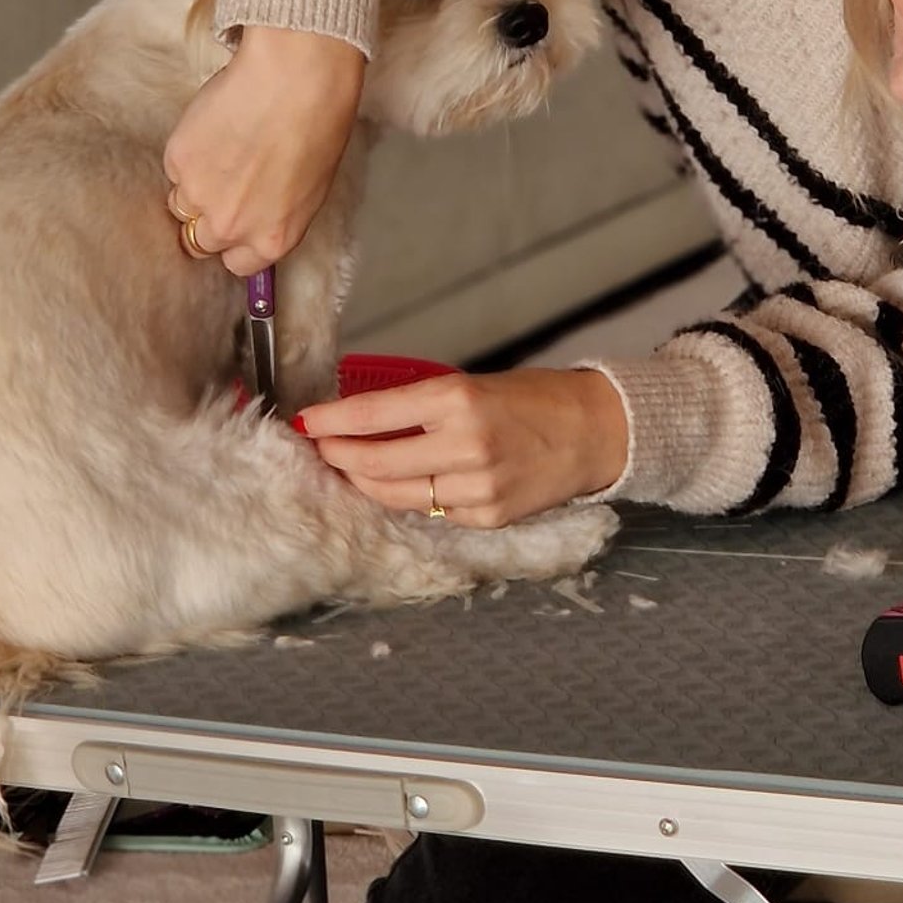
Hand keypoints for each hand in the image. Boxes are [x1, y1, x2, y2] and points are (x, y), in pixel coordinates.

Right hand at [162, 27, 365, 275]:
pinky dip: (189, 150)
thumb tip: (257, 214)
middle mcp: (231, 228)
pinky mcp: (177, 160)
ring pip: (181, 203)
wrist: (296, 79)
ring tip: (221, 148)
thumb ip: (275, 215)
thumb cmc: (319, 126)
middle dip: (209, 215)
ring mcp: (199, 196)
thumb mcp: (309, 189)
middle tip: (225, 180)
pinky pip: (175, 166)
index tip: (238, 220)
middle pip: (201, 240)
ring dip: (195, 184)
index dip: (236, 240)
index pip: (237, 264)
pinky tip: (215, 125)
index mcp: (272, 240)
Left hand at [293, 368, 629, 525]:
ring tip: (352, 467)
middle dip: (339, 457)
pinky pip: (433, 511)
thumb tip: (364, 419)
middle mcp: (464, 445)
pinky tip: (404, 484)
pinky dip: (411, 497)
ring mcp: (476, 488)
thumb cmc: (535, 399)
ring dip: (366, 482)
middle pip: (375, 464)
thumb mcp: (474, 385)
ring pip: (397, 495)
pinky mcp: (487, 516)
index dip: (331, 421)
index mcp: (459, 400)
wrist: (597, 432)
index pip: (373, 415)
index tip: (306, 420)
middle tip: (323, 447)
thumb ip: (422, 407)